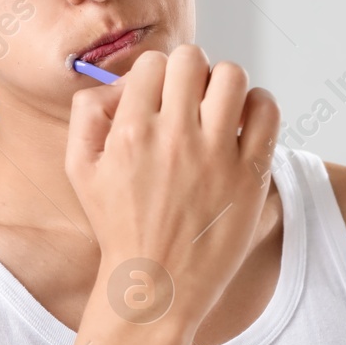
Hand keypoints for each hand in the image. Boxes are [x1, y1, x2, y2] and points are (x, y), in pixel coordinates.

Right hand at [65, 44, 280, 336]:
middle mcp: (173, 139)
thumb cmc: (119, 226)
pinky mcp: (249, 175)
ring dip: (225, 84)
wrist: (155, 285)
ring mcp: (215, 156)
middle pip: (192, 59)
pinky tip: (244, 123)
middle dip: (191, 72)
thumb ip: (87, 114)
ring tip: (218, 108)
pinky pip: (265, 111)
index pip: (153, 63)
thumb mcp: (80, 169)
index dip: (159, 74)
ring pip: (232, 76)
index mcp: (130, 133)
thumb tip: (119, 81)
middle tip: (191, 98)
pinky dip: (258, 106)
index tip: (162, 96)